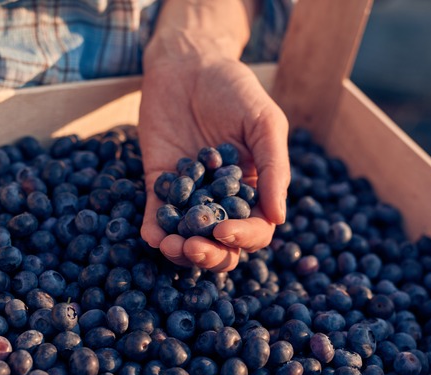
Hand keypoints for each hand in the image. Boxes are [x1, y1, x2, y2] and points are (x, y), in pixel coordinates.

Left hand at [139, 54, 289, 271]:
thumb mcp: (265, 122)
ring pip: (189, 238)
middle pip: (222, 245)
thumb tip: (279, 218)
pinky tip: (152, 236)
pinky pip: (157, 216)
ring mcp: (191, 194)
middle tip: (194, 248)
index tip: (225, 230)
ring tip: (172, 245)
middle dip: (210, 254)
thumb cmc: (235, 89)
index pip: (255, 228)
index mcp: (256, 189)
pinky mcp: (160, 184)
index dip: (244, 237)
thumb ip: (275, 168)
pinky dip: (154, 231)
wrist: (188, 63)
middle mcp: (224, 199)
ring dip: (181, 251)